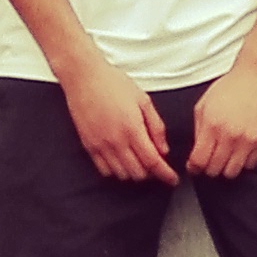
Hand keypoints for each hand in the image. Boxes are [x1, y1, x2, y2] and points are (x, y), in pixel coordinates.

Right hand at [65, 45, 175, 183]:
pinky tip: (122, 160)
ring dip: (134, 172)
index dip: (165, 174)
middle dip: (151, 173)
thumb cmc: (113, 83)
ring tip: (139, 160)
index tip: (172, 179)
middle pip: (138, 173)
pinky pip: (104, 169)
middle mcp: (116, 141)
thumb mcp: (143, 100)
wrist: (84, 77)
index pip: (153, 162)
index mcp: (132, 128)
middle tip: (156, 164)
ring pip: (122, 174)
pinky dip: (116, 170)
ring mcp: (100, 145)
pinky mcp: (89, 145)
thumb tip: (163, 149)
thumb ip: (156, 126)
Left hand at [188, 52, 256, 178]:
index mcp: (212, 125)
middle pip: (215, 170)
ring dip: (226, 167)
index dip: (194, 167)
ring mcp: (249, 140)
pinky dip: (244, 161)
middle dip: (209, 168)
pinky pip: (251, 164)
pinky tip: (241, 149)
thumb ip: (198, 131)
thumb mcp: (204, 105)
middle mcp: (230, 135)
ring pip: (233, 172)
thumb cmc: (230, 88)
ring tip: (226, 156)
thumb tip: (196, 154)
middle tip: (211, 160)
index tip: (195, 166)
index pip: (199, 161)